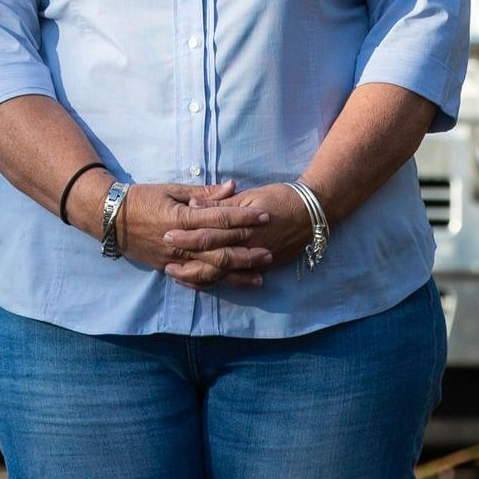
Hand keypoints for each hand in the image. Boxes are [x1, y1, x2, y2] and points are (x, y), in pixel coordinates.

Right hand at [117, 180, 274, 288]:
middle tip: (270, 252)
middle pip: (220, 250)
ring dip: (237, 274)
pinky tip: (230, 285)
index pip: (220, 219)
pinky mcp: (169, 269)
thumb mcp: (172, 189)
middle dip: (248, 252)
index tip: (264, 216)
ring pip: (211, 271)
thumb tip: (232, 187)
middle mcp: (181, 243)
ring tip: (259, 275)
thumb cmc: (142, 198)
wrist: (111, 219)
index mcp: (183, 218)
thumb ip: (203, 192)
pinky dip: (215, 284)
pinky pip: (195, 280)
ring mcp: (175, 260)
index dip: (244, 218)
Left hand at [161, 183, 313, 281]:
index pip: (207, 233)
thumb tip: (194, 203)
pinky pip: (237, 279)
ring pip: (222, 275)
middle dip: (187, 264)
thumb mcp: (250, 196)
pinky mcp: (264, 267)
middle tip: (166, 267)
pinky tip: (206, 282)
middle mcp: (246, 247)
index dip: (186, 236)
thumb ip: (221, 204)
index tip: (166, 235)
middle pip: (211, 260)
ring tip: (180, 278)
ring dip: (200, 277)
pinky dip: (220, 282)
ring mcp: (255, 260)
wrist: (312, 211)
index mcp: (240, 226)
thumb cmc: (280, 197)